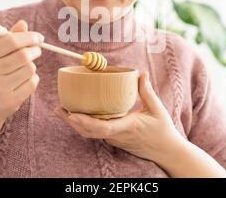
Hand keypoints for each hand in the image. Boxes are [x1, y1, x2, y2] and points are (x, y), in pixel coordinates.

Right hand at [0, 20, 43, 122]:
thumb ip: (8, 39)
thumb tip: (23, 23)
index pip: (11, 41)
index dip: (29, 37)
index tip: (39, 38)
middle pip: (24, 55)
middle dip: (35, 50)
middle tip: (36, 50)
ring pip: (30, 69)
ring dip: (32, 67)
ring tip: (24, 70)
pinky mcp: (9, 101)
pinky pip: (32, 83)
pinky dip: (33, 80)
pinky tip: (23, 82)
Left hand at [54, 71, 186, 164]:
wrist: (167, 151)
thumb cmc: (163, 130)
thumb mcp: (157, 109)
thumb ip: (147, 91)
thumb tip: (141, 73)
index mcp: (127, 126)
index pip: (103, 127)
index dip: (85, 122)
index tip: (71, 114)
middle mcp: (118, 135)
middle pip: (89, 132)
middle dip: (72, 121)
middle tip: (58, 109)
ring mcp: (115, 139)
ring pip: (90, 134)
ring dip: (75, 124)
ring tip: (61, 110)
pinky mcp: (114, 139)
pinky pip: (95, 133)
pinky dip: (83, 125)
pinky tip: (76, 114)